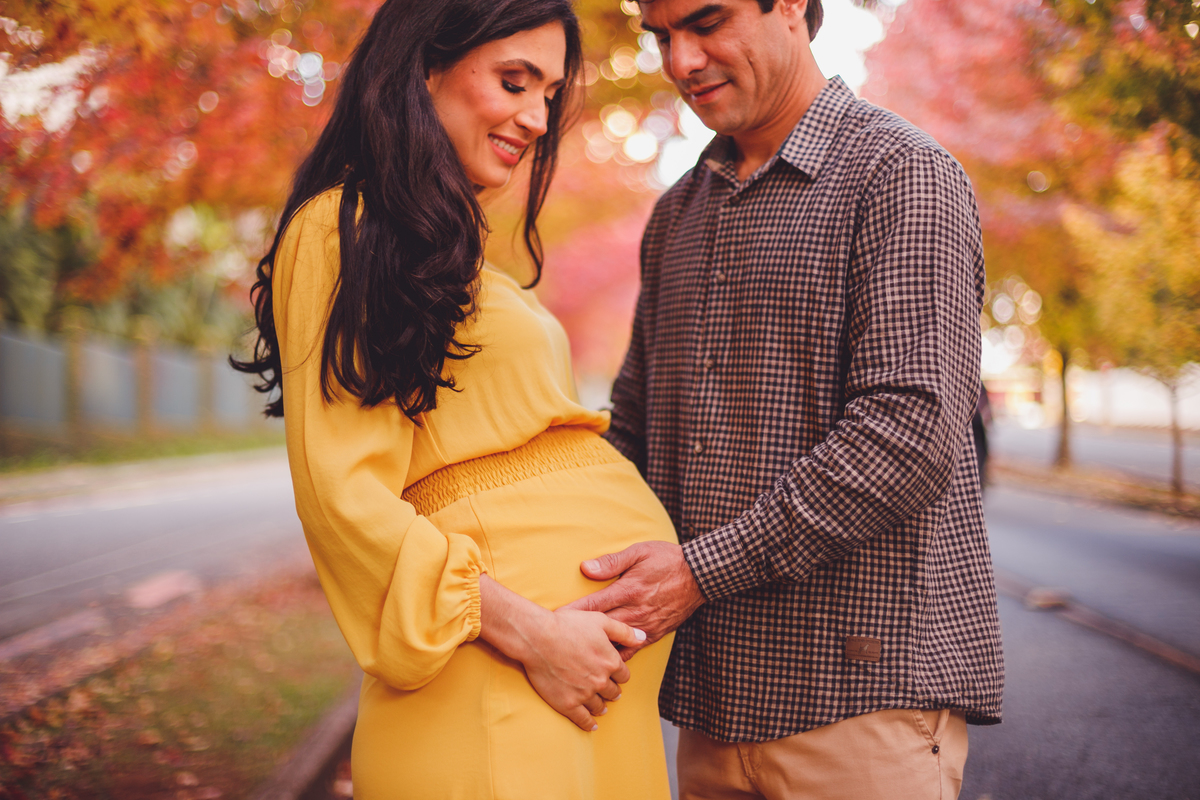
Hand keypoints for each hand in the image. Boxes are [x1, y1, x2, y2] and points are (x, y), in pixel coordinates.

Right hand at [477, 575, 644, 731]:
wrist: (538, 637)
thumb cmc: (567, 625)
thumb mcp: (600, 621)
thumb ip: (624, 631)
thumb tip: (643, 637)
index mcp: (611, 662)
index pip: (624, 675)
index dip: (619, 674)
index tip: (615, 675)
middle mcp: (601, 681)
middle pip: (613, 692)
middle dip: (612, 691)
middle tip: (609, 692)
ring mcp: (584, 694)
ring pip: (599, 706)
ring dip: (601, 706)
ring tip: (600, 707)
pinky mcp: (567, 704)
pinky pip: (583, 719)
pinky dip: (588, 723)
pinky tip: (591, 725)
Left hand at [566, 541, 704, 660]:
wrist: (701, 575)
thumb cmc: (667, 560)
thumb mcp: (639, 552)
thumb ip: (611, 562)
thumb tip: (585, 568)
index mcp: (628, 590)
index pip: (593, 605)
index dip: (572, 614)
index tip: (554, 621)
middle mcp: (635, 612)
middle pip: (600, 629)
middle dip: (578, 636)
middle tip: (555, 644)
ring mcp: (645, 626)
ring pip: (615, 645)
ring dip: (596, 651)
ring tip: (575, 660)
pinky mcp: (655, 634)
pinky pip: (632, 651)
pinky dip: (617, 658)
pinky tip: (604, 664)